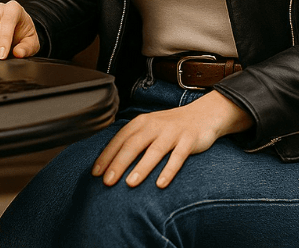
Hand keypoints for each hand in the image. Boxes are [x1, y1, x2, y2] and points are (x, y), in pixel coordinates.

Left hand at [92, 90, 251, 188]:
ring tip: (130, 183)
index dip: (106, 156)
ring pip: (154, 151)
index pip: (120, 139)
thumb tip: (110, 164)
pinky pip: (178, 157)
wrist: (203, 115)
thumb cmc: (170, 127)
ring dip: (141, 167)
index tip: (95, 173)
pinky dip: (169, 170)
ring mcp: (172, 132)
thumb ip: (133, 141)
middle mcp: (155, 126)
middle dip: (119, 163)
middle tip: (107, 182)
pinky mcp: (188, 140)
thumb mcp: (149, 129)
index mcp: (141, 123)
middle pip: (133, 145)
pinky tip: (161, 184)